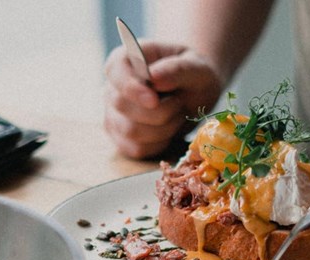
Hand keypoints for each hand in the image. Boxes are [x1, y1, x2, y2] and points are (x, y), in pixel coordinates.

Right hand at [103, 40, 223, 158]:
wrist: (196, 93)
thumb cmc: (194, 74)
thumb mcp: (197, 66)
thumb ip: (177, 69)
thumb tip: (153, 77)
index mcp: (124, 60)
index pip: (114, 73)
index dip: (132, 89)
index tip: (154, 101)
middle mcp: (112, 88)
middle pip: (122, 106)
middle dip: (159, 111)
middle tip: (180, 102)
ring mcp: (114, 115)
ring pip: (130, 132)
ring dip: (164, 128)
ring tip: (177, 114)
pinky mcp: (122, 139)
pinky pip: (137, 149)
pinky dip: (160, 144)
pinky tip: (170, 129)